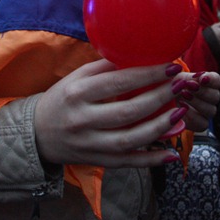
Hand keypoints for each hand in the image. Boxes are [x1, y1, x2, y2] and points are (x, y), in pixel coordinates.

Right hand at [34, 59, 188, 167]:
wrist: (38, 133)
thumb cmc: (62, 99)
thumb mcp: (76, 78)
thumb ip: (103, 68)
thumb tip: (137, 55)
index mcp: (77, 93)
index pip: (117, 82)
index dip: (146, 74)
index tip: (170, 66)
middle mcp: (83, 119)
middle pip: (128, 111)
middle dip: (160, 97)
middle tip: (181, 86)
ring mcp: (91, 144)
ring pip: (131, 139)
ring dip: (160, 127)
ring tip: (182, 114)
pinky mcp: (98, 161)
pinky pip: (129, 163)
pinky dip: (152, 160)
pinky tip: (172, 152)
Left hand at [172, 71, 219, 132]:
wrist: (165, 103)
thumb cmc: (172, 86)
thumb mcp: (176, 79)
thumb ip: (184, 77)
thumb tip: (189, 79)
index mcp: (208, 84)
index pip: (216, 80)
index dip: (211, 79)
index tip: (201, 78)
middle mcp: (210, 99)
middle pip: (215, 96)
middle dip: (202, 90)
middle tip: (189, 86)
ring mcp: (206, 113)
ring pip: (211, 110)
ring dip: (197, 102)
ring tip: (183, 95)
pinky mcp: (200, 125)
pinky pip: (203, 124)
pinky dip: (193, 116)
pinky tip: (182, 109)